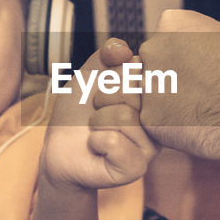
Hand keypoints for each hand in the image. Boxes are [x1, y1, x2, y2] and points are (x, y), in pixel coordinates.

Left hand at [42, 38, 158, 189]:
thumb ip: (108, 53)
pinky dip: (97, 142)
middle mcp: (159, 119)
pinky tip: (98, 148)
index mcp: (154, 95)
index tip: (106, 88)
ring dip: (98, 122)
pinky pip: (114, 142)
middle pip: (131, 91)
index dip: (112, 76)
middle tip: (99, 112)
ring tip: (97, 131)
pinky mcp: (136, 168)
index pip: (139, 68)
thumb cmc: (78, 111)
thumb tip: (123, 50)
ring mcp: (151, 145)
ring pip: (124, 117)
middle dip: (103, 99)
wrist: (59, 148)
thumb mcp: (90, 74)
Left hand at [137, 10, 219, 159]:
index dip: (185, 63)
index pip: (164, 44)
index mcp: (170, 23)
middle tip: (205, 94)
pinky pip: (156, 125)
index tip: (206, 71)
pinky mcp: (150, 118)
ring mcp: (149, 83)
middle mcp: (153, 48)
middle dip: (172, 82)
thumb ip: (192, 38)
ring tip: (205, 109)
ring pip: (153, 98)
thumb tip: (179, 47)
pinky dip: (175, 129)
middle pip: (153, 69)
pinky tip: (200, 125)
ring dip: (172, 106)